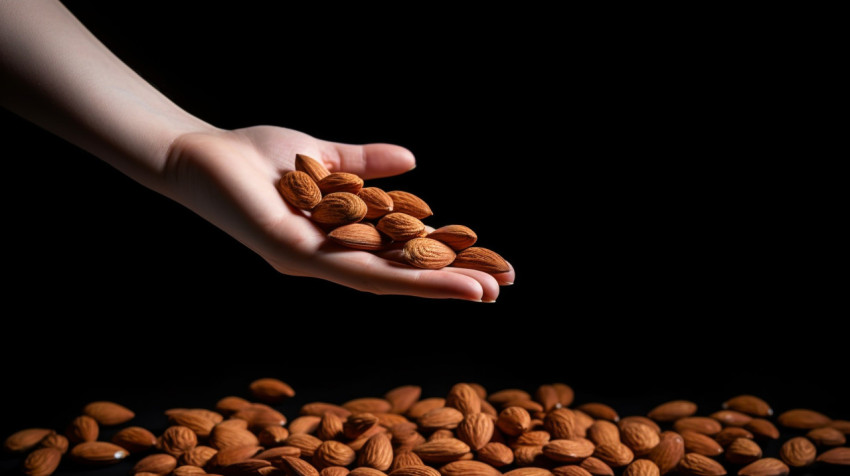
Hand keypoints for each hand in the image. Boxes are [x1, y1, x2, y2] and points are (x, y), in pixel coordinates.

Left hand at [164, 126, 513, 300]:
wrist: (199, 153)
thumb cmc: (256, 156)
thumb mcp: (327, 157)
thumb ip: (367, 165)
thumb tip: (413, 161)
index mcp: (338, 238)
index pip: (399, 254)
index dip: (443, 259)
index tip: (487, 260)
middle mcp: (329, 258)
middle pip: (399, 274)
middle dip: (450, 280)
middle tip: (501, 288)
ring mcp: (312, 261)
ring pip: (384, 281)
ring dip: (435, 287)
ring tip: (482, 291)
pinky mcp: (293, 255)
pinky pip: (352, 269)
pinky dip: (398, 276)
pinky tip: (432, 276)